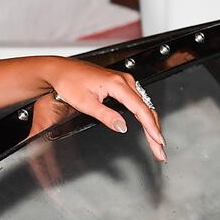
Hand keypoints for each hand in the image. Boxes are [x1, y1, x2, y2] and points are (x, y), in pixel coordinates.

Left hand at [42, 60, 165, 161]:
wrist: (60, 70)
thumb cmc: (68, 82)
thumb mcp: (85, 103)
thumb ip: (106, 116)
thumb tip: (122, 127)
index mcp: (118, 84)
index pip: (141, 109)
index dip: (151, 127)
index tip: (158, 141)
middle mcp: (125, 80)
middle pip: (146, 109)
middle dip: (154, 130)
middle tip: (159, 149)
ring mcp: (124, 81)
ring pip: (144, 105)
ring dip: (151, 124)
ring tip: (155, 142)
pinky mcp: (121, 83)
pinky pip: (138, 101)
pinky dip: (144, 115)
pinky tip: (147, 126)